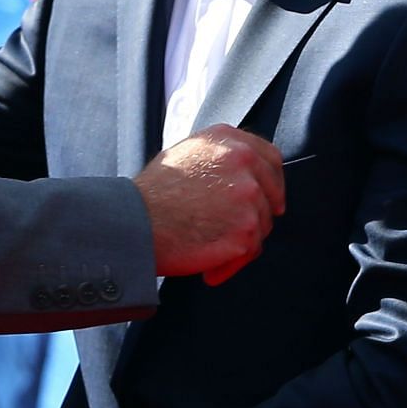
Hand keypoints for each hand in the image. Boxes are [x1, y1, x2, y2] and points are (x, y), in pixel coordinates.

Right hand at [132, 123, 283, 283]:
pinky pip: (250, 250)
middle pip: (272, 193)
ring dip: (242, 240)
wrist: (134, 222)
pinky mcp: (246, 228)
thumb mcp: (185, 154)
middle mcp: (242, 160)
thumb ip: (219, 156)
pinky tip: (210, 267)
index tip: (270, 197)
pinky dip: (232, 263)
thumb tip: (244, 171)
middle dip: (259, 213)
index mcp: (227, 139)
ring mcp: (248, 194)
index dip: (272, 181)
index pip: (270, 157)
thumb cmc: (152, 194)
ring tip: (209, 247)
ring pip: (262, 225)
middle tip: (236, 230)